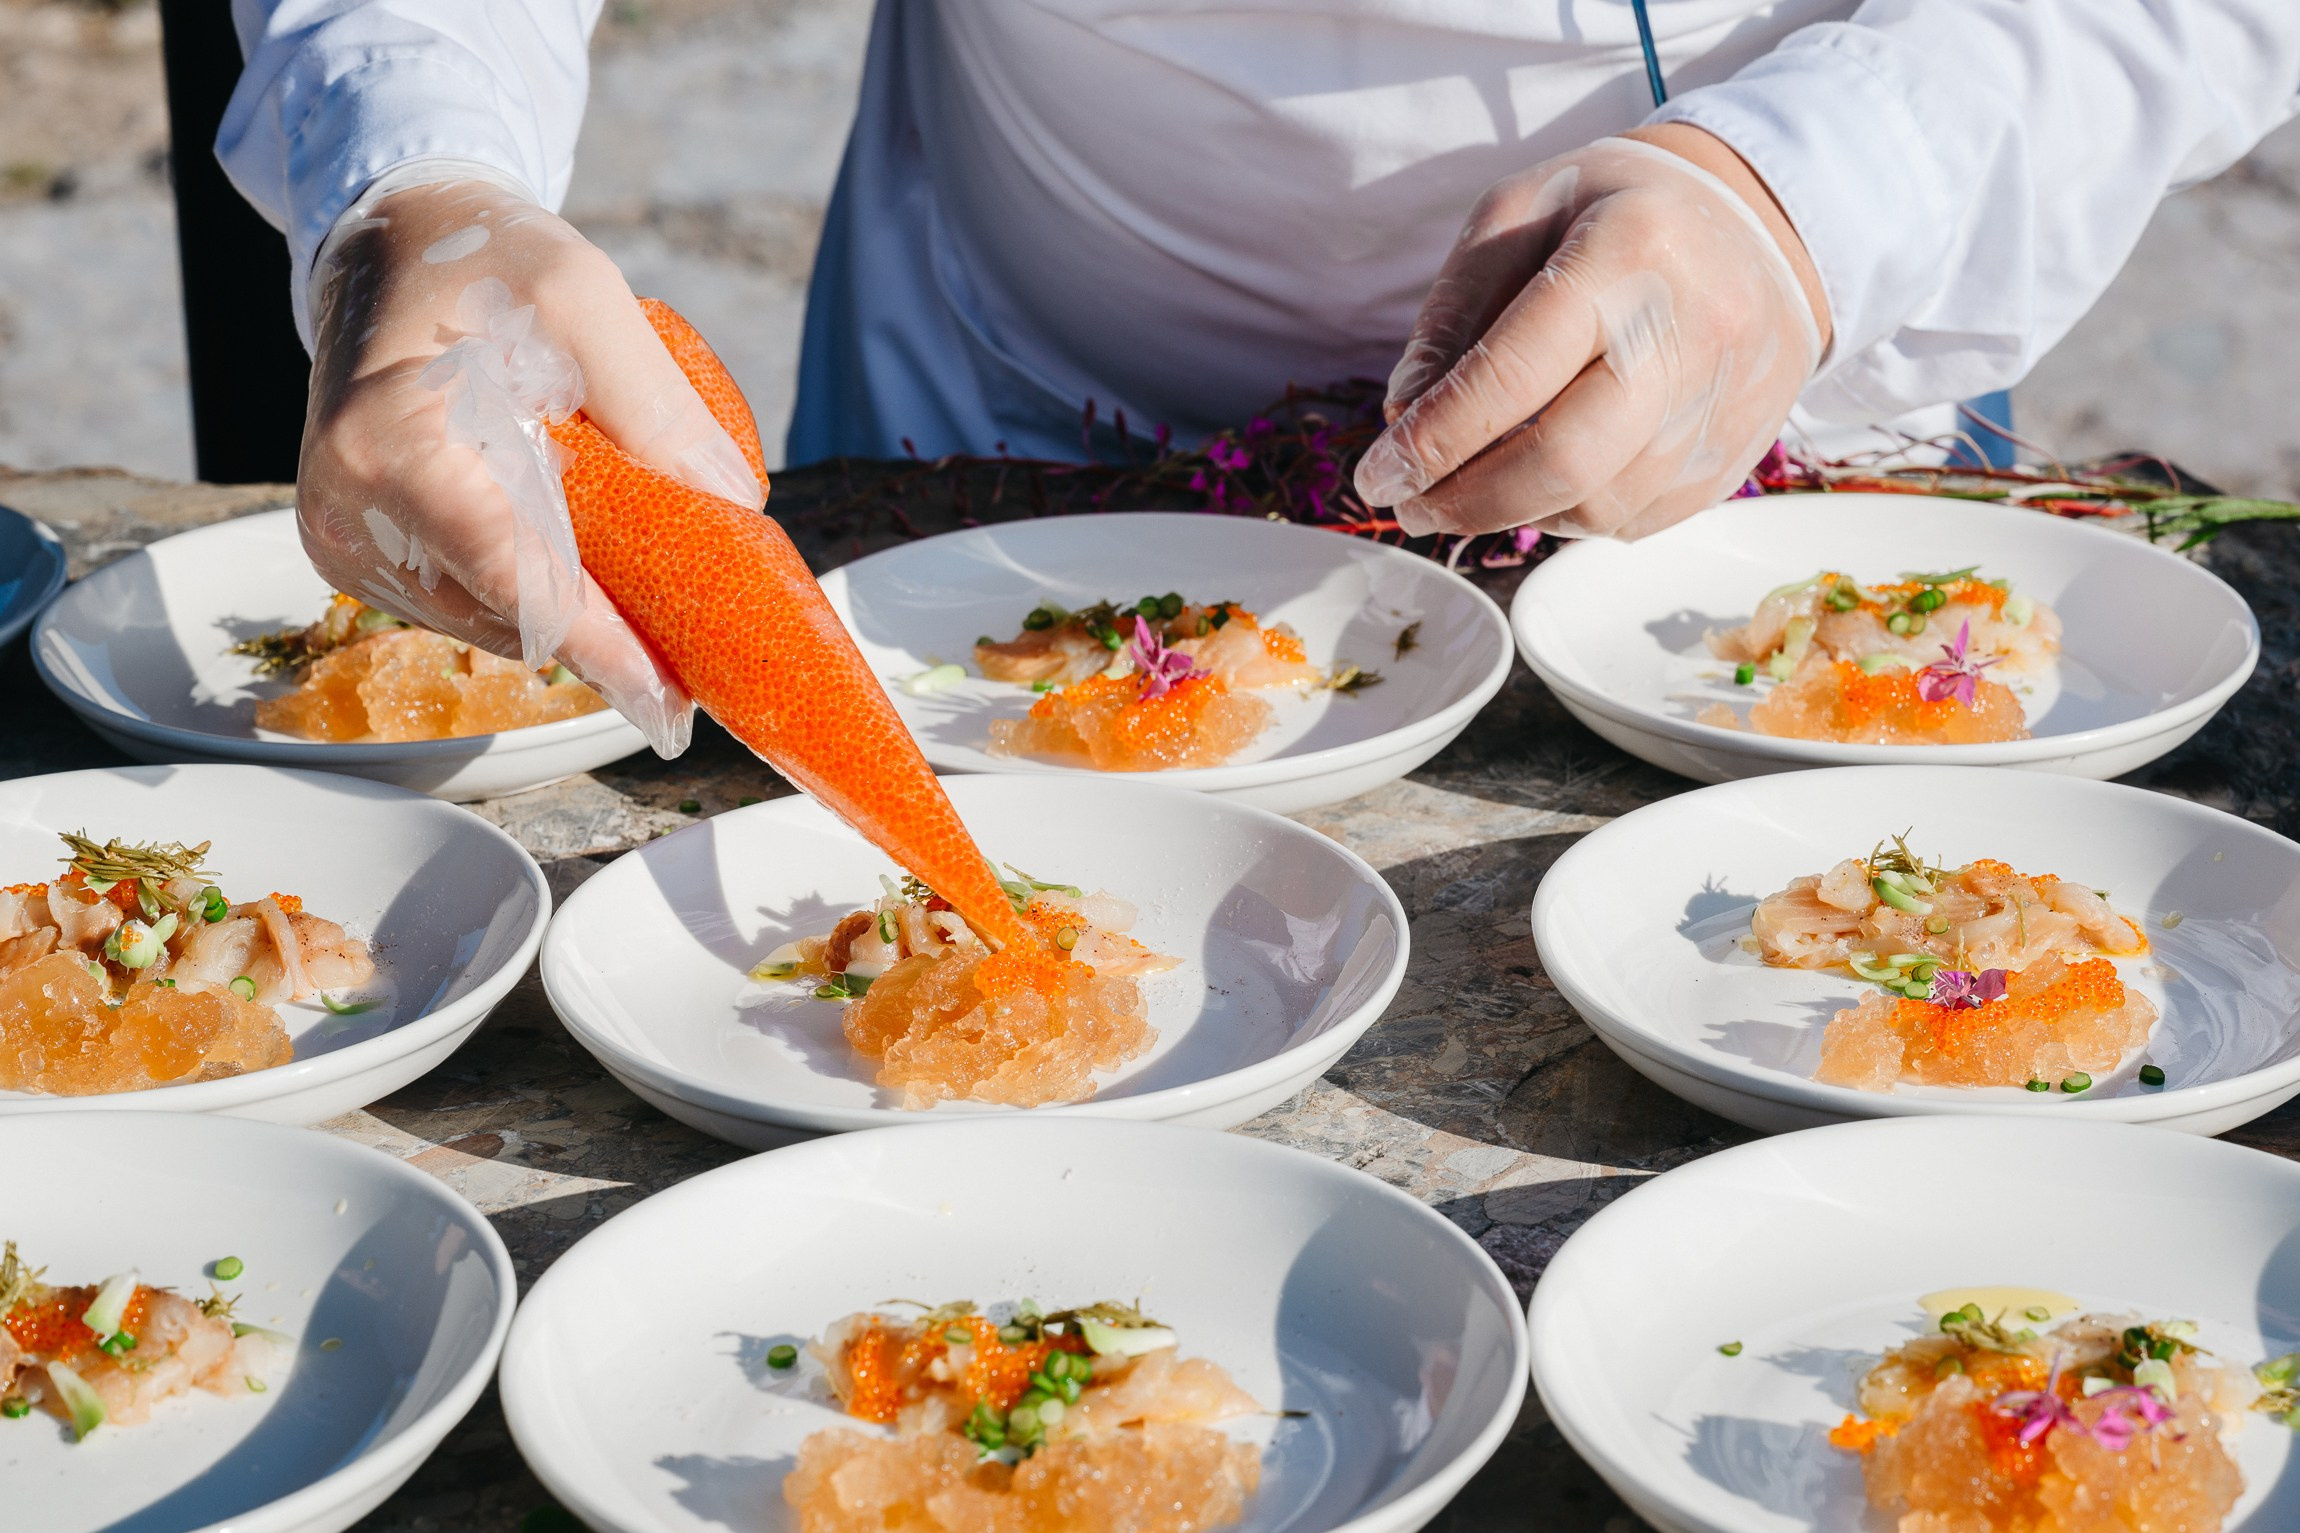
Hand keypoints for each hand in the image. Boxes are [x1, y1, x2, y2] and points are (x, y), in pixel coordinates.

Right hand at [297, 177, 766, 755]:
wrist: (389, 245)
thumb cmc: (482, 258)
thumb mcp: (585, 298)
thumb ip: (657, 405)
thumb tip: (735, 507)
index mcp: (389, 439)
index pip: (510, 572)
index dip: (599, 645)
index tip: (669, 702)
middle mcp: (345, 505)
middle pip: (506, 612)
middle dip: (607, 638)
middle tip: (696, 653)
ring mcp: (343, 539)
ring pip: (492, 618)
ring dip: (575, 615)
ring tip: (647, 589)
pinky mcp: (355, 553)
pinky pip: (468, 600)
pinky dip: (535, 593)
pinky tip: (584, 563)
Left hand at [1354, 128, 1827, 541]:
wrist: (1764, 226)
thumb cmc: (1615, 213)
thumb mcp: (1520, 214)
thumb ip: (1454, 314)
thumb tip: (1406, 421)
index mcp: (1629, 253)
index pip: (1512, 375)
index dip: (1433, 441)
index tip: (1376, 477)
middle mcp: (1693, 333)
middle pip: (1563, 460)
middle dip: (1466, 500)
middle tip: (1410, 506)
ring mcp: (1724, 404)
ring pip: (1597, 506)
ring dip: (1514, 512)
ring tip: (1471, 486)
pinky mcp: (1734, 456)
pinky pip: (1633, 521)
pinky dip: (1570, 514)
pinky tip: (1546, 479)